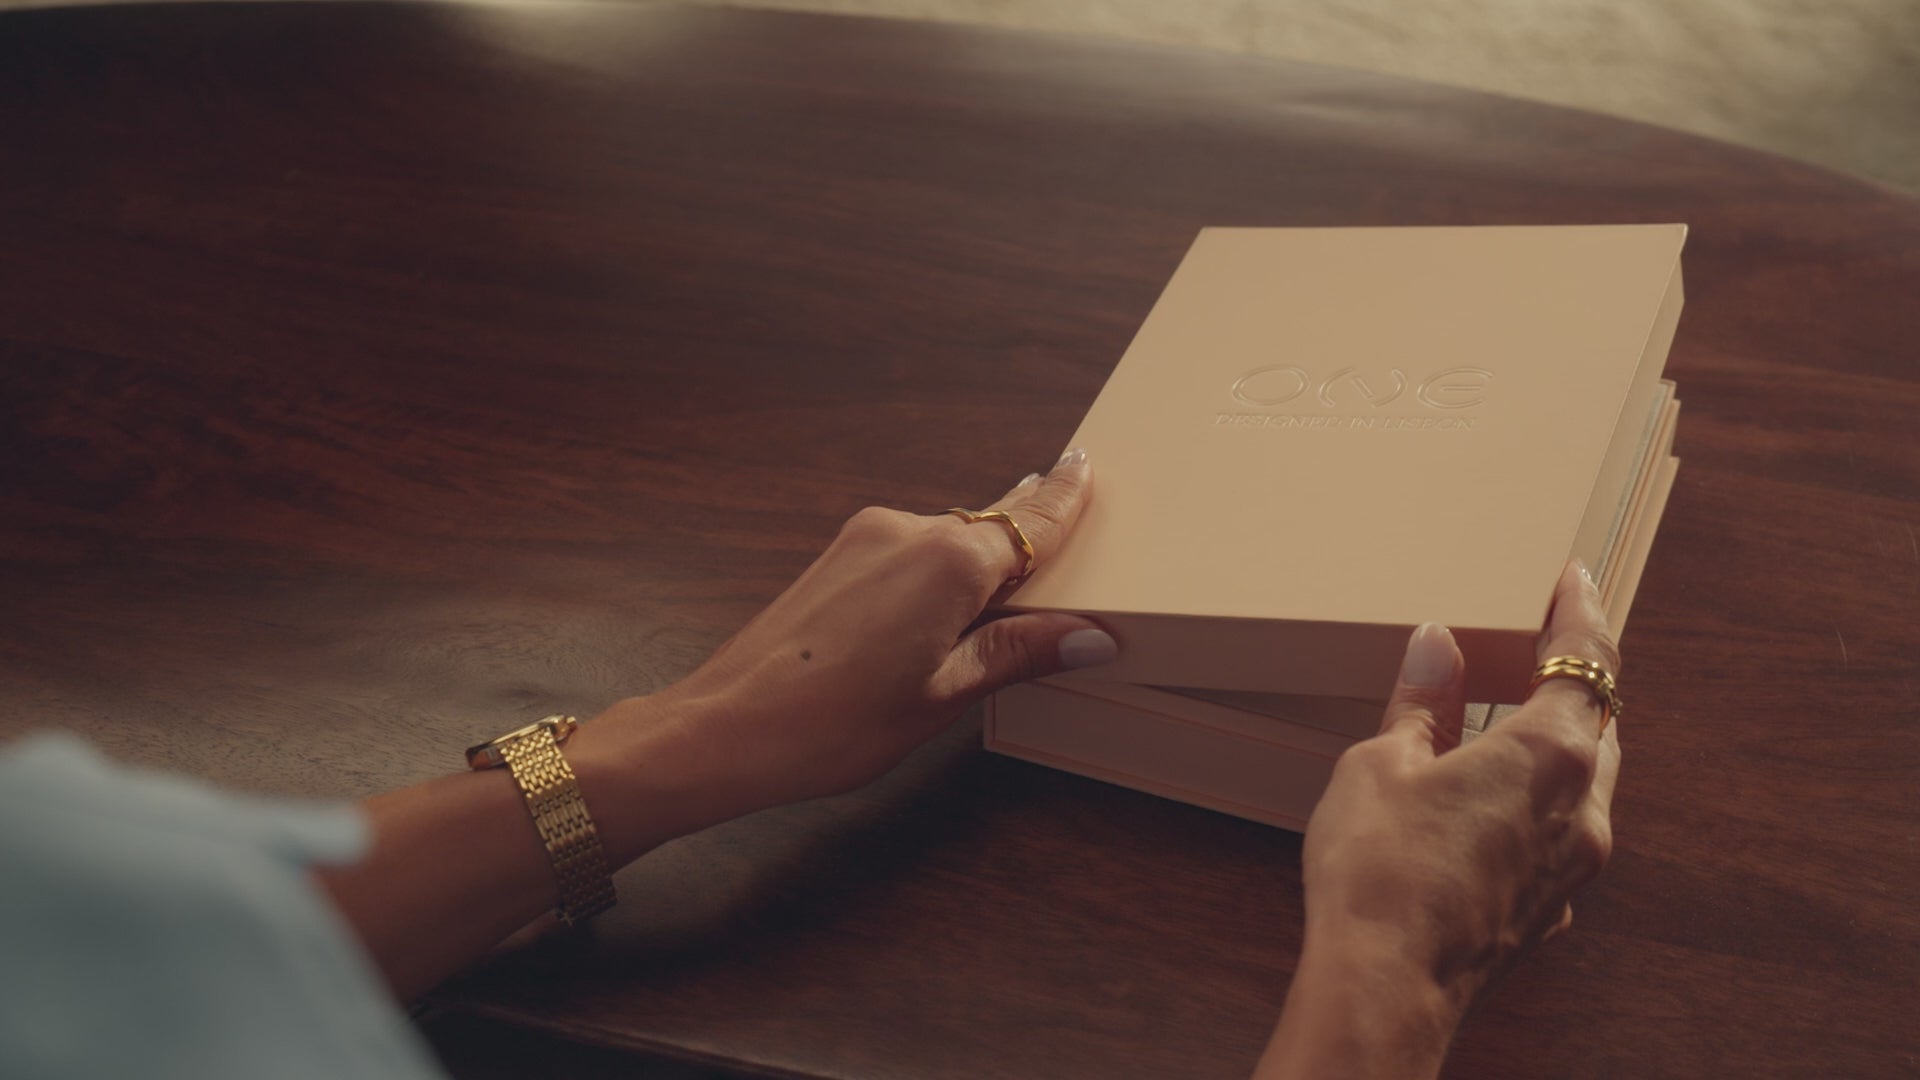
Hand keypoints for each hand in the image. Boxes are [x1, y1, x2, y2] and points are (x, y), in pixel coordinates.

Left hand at [586, 450, 1116, 824]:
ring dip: (979, 564)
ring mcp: (867, 538)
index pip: (1032, 521)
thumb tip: (1091, 634)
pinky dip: (938, 573)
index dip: (1065, 497)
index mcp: (950, 563)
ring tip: (1006, 604)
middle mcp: (910, 531)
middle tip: (1067, 546)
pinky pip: (910, 552)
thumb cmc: (832, 723)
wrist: (727, 726)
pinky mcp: (839, 556)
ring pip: (948, 540)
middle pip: (991, 527)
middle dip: (1027, 539)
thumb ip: (1018, 652)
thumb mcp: (944, 696)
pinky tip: (942, 613)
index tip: (1087, 465)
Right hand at [1256, 561, 1621, 1077]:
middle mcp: (1580, 808)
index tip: (1574, 578)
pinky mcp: (1549, 910)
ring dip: (1560, 746)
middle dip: (1575, 682)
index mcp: (1547, 753)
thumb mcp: (1382, 762)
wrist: (1387, 984)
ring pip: (1588, 784)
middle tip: (1537, 648)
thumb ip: (1420, 701)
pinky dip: (1538, 805)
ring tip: (1506, 724)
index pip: (1587, 661)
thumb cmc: (1381, 870)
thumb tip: (1437, 643)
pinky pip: (1560, 837)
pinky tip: (1489, 806)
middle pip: (1601, 723)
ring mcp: (1572, 867)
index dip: (1580, 612)